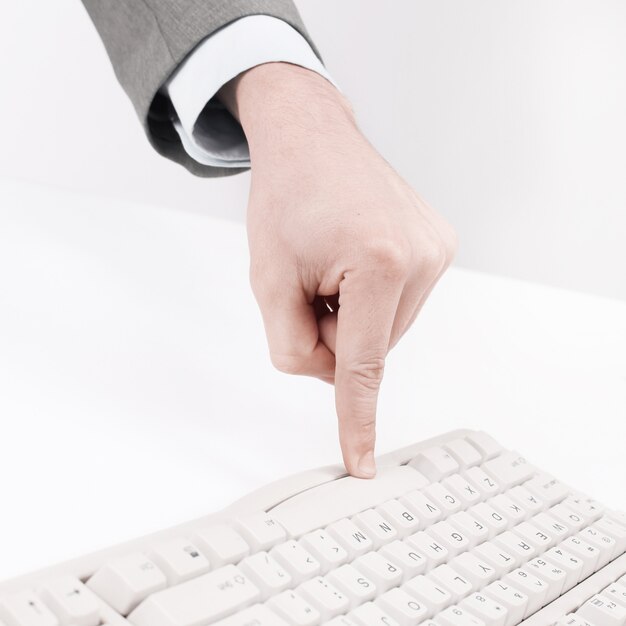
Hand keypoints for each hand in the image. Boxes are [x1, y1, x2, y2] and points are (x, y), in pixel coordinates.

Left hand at [219, 63, 455, 477]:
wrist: (312, 138)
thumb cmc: (285, 197)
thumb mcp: (267, 280)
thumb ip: (293, 345)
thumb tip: (335, 377)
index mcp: (379, 262)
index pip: (363, 364)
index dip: (357, 420)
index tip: (361, 462)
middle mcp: (422, 257)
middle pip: (368, 347)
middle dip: (332, 331)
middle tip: (311, 279)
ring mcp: (438, 250)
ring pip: (384, 330)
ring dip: (351, 313)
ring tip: (333, 260)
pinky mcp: (441, 245)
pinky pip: (399, 305)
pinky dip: (371, 298)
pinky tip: (356, 255)